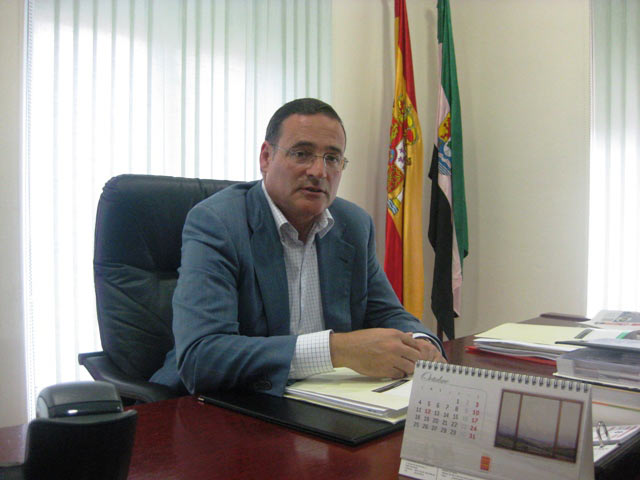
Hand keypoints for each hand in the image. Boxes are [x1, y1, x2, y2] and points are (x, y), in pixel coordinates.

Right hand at [329, 328, 444, 378]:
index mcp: (395, 335)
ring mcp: (391, 359)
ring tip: (403, 368)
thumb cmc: (363, 339)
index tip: (417, 355)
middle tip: (413, 363)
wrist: (348, 348)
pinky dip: (399, 374)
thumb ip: (397, 335)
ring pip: (410, 368)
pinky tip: (394, 371)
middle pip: (416, 357)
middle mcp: (395, 346)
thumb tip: (410, 336)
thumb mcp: (381, 332)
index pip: (416, 344)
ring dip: (408, 369)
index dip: (418, 350)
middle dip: (416, 361)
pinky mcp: (385, 370)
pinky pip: (399, 375)